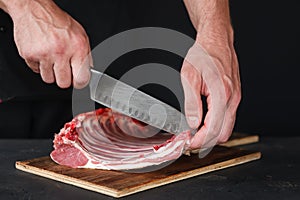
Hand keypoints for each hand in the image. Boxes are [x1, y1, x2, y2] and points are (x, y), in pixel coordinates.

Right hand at [3, 0, 91, 88]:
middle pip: (63, 83)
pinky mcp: (29, 55)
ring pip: (48, 79)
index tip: (78, 81)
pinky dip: (39, 65)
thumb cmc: (59, 22)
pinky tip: (42, 54)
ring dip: (51, 73)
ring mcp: (44, 54)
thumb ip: (86, 55)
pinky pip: (35, 70)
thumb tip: (88, 72)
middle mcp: (61, 52)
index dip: (80, 83)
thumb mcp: (81, 36)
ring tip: (52, 60)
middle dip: (64, 79)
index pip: (81, 79)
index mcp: (77, 48)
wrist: (35, 10)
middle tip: (64, 70)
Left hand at [182, 0, 240, 149]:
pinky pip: (227, 118)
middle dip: (205, 141)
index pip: (213, 130)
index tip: (187, 143)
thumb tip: (193, 124)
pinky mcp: (234, 97)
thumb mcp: (189, 76)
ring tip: (193, 131)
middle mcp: (232, 99)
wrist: (216, 40)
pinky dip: (215, 125)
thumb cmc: (203, 54)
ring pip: (226, 128)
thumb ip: (192, 103)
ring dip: (210, 134)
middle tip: (189, 139)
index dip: (199, 141)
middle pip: (222, 134)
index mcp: (222, 95)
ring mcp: (235, 99)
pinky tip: (202, 121)